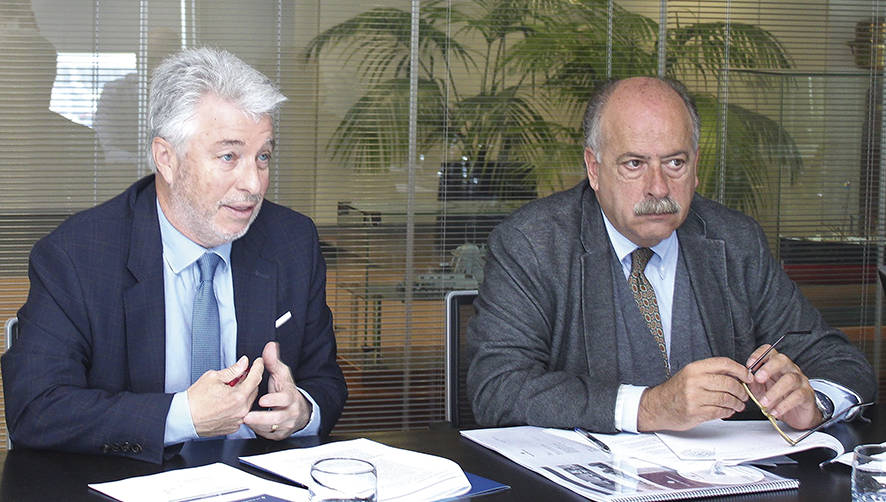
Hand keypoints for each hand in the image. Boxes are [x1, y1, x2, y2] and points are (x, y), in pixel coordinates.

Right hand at [188, 355, 263, 436]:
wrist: (184, 418)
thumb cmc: (195, 400)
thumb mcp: (213, 377)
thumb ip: (233, 370)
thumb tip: (244, 362)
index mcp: (238, 397)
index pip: (255, 377)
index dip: (258, 367)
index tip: (259, 362)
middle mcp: (241, 410)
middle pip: (253, 390)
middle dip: (249, 380)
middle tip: (238, 376)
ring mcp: (238, 420)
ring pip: (248, 402)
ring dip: (243, 393)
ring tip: (228, 390)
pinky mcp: (233, 427)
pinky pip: (241, 413)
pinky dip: (237, 406)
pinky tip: (226, 402)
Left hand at [243, 341, 311, 438]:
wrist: (299, 409)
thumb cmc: (286, 390)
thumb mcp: (281, 375)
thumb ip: (273, 361)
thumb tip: (269, 347)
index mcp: (290, 396)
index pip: (284, 399)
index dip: (274, 400)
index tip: (262, 400)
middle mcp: (290, 412)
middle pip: (277, 418)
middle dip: (262, 418)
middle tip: (247, 416)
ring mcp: (286, 425)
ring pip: (271, 429)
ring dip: (258, 425)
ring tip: (245, 420)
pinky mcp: (280, 434)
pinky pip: (269, 435)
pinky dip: (259, 431)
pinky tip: (251, 426)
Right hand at [638, 357, 752, 430]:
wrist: (657, 406)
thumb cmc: (676, 390)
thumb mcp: (690, 375)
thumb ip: (711, 373)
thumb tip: (737, 375)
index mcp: (694, 368)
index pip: (723, 363)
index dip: (740, 370)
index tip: (748, 376)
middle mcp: (694, 381)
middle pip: (728, 383)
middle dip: (741, 390)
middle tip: (744, 394)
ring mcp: (694, 397)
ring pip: (726, 399)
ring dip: (736, 403)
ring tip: (738, 404)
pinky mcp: (695, 412)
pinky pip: (719, 411)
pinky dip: (727, 412)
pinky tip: (727, 410)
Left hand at [745, 345, 819, 429]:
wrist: (797, 414)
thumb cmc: (778, 398)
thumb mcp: (761, 389)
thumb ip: (753, 382)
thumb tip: (743, 378)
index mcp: (777, 365)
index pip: (770, 351)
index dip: (759, 355)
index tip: (749, 365)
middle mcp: (790, 369)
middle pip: (782, 360)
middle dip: (769, 368)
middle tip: (758, 379)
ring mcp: (801, 381)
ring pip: (790, 379)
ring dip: (774, 391)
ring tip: (763, 403)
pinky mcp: (807, 394)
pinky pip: (798, 396)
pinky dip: (784, 405)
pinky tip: (774, 411)